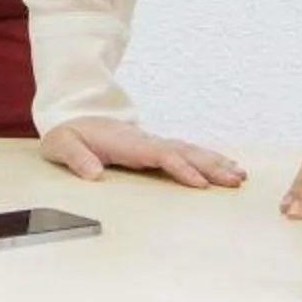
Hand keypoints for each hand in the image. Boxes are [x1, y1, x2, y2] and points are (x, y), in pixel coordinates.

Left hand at [39, 118, 246, 190]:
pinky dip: (207, 159)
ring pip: (189, 151)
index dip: (180, 168)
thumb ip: (77, 158)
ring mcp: (152, 143)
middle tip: (236, 179)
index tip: (200, 184)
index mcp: (127, 143)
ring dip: (214, 162)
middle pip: (183, 151)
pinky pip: (186, 153)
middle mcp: (145, 141)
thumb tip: (94, 174)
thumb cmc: (68, 134)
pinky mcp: (155, 149)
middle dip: (210, 165)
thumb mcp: (62, 145)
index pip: (160, 155)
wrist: (71, 117)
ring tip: (239, 174)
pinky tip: (224, 166)